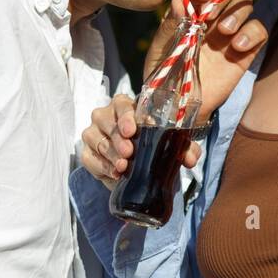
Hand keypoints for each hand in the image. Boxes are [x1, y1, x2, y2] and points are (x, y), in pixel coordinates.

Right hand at [81, 94, 203, 189]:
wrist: (138, 166)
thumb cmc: (153, 145)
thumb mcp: (171, 144)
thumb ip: (184, 148)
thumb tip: (190, 158)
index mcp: (125, 107)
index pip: (121, 104)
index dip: (125, 116)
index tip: (131, 130)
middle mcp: (105, 116)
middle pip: (104, 120)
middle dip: (117, 138)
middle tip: (129, 153)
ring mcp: (93, 133)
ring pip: (94, 138)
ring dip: (109, 153)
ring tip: (123, 167)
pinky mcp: (87, 153)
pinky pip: (88, 157)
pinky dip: (100, 166)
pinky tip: (113, 173)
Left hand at [144, 0, 269, 120]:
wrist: (181, 104)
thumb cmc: (167, 75)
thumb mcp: (161, 50)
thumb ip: (170, 26)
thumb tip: (178, 1)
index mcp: (190, 13)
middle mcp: (212, 18)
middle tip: (211, 14)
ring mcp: (230, 33)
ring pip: (245, 4)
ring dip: (237, 13)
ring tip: (225, 32)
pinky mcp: (246, 50)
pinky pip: (260, 30)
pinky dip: (253, 32)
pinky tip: (238, 46)